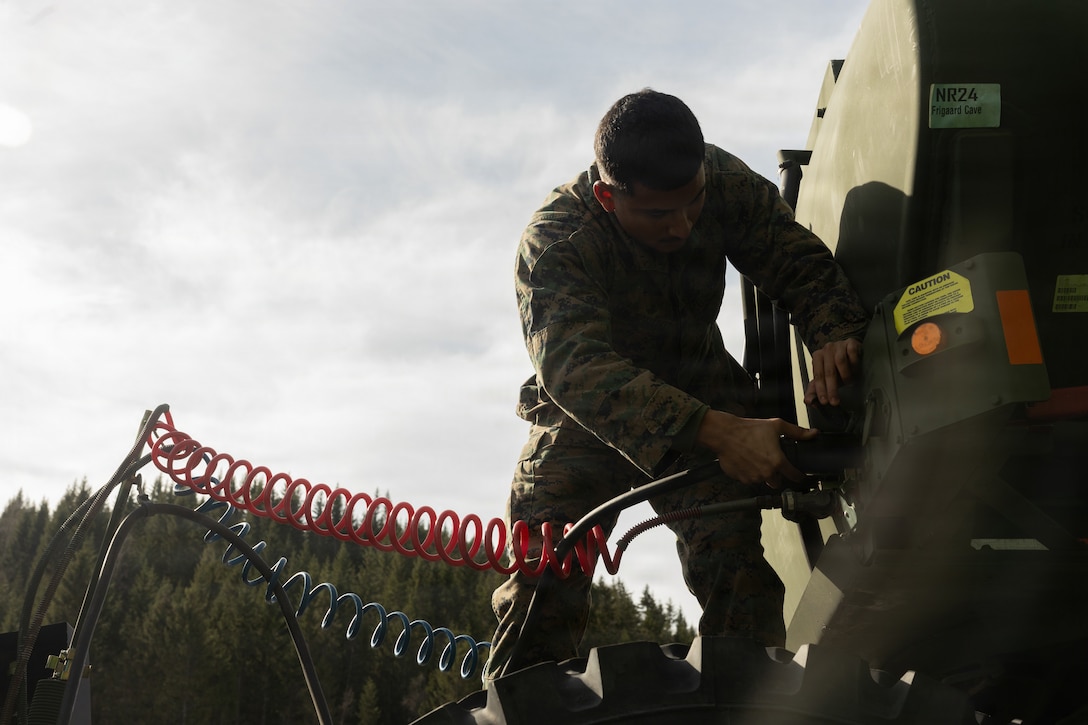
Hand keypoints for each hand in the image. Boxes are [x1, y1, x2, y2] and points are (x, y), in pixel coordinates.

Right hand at [695, 409, 817, 487]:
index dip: (799, 476)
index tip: (800, 476)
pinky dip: (749, 473)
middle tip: (771, 462)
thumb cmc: (749, 429)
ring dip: (762, 473)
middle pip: (778, 481)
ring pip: (762, 480)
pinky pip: (749, 479)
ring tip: (755, 459)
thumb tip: (813, 433)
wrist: (725, 434)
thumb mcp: (776, 426)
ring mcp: (753, 477)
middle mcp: (766, 473)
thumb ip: (796, 432)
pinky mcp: (741, 479)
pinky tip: (746, 461)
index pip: (794, 476)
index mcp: (777, 461)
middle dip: (776, 474)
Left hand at [804, 338, 861, 405]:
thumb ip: (816, 389)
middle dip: (832, 388)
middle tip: (835, 401)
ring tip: (849, 382)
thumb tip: (808, 401)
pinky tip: (855, 370)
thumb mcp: (826, 378)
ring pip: (840, 361)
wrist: (851, 350)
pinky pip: (852, 353)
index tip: (824, 401)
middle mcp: (827, 349)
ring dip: (846, 375)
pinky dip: (854, 364)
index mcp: (818, 357)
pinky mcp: (851, 342)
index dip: (821, 389)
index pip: (818, 375)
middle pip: (828, 371)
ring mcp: (839, 345)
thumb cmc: (838, 366)